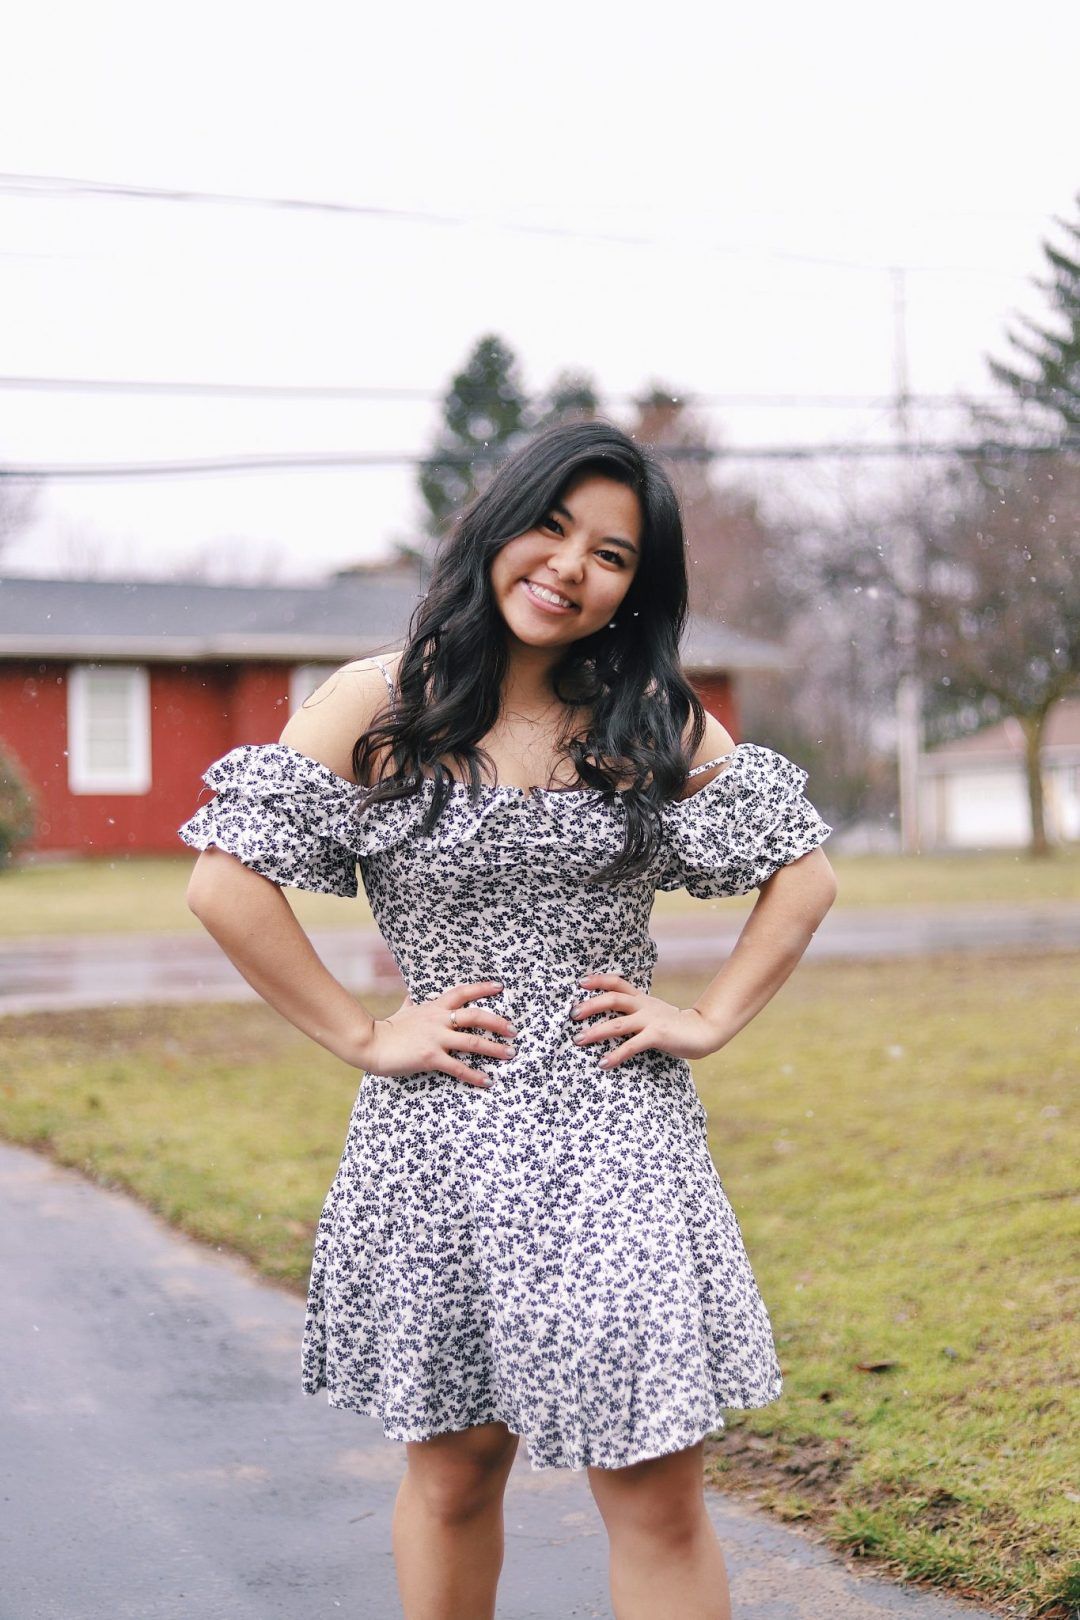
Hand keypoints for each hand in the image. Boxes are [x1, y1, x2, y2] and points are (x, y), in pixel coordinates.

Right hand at [352, 979, 516, 1088]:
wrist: (370, 1043)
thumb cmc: (387, 1029)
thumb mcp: (402, 1011)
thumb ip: (410, 1003)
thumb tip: (410, 995)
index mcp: (434, 1008)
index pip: (462, 992)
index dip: (482, 988)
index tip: (500, 987)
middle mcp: (438, 1020)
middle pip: (476, 1016)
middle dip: (498, 1022)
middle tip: (514, 1030)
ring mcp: (435, 1038)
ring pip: (473, 1041)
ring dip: (495, 1049)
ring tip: (510, 1054)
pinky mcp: (430, 1057)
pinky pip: (458, 1067)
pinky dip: (475, 1075)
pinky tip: (488, 1081)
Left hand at [570, 972, 720, 1068]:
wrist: (703, 1031)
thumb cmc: (674, 1025)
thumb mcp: (652, 1012)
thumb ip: (634, 1012)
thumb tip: (609, 1018)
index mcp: (642, 998)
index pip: (618, 983)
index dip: (599, 980)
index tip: (580, 982)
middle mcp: (644, 1006)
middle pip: (613, 999)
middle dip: (590, 1005)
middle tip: (572, 1014)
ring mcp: (651, 1020)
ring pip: (618, 1023)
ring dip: (596, 1032)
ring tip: (579, 1040)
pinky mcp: (657, 1036)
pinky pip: (632, 1045)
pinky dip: (616, 1054)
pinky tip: (603, 1063)